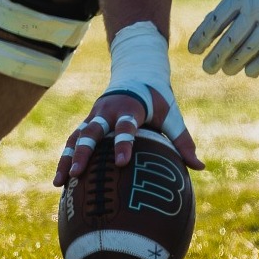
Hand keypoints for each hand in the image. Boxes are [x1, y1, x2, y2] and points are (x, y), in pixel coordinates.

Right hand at [53, 87, 201, 186]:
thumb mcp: (172, 116)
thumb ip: (183, 141)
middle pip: (92, 132)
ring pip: (76, 137)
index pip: (125, 127)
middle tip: (78, 173)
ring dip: (67, 158)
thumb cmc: (157, 99)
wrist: (136, 75)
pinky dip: (65, 158)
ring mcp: (94, 117)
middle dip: (84, 152)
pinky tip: (61, 182)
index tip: (122, 163)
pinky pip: (72, 140)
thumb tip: (199, 167)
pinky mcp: (86, 122)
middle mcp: (107, 112)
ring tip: (59, 183)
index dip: (123, 143)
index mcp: (130, 108)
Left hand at [186, 0, 258, 76]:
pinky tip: (250, 72)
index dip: (202, 37)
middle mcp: (258, 8)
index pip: (215, 21)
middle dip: (216, 57)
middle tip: (207, 68)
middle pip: (231, 40)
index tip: (193, 49)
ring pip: (251, 49)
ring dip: (235, 63)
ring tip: (226, 70)